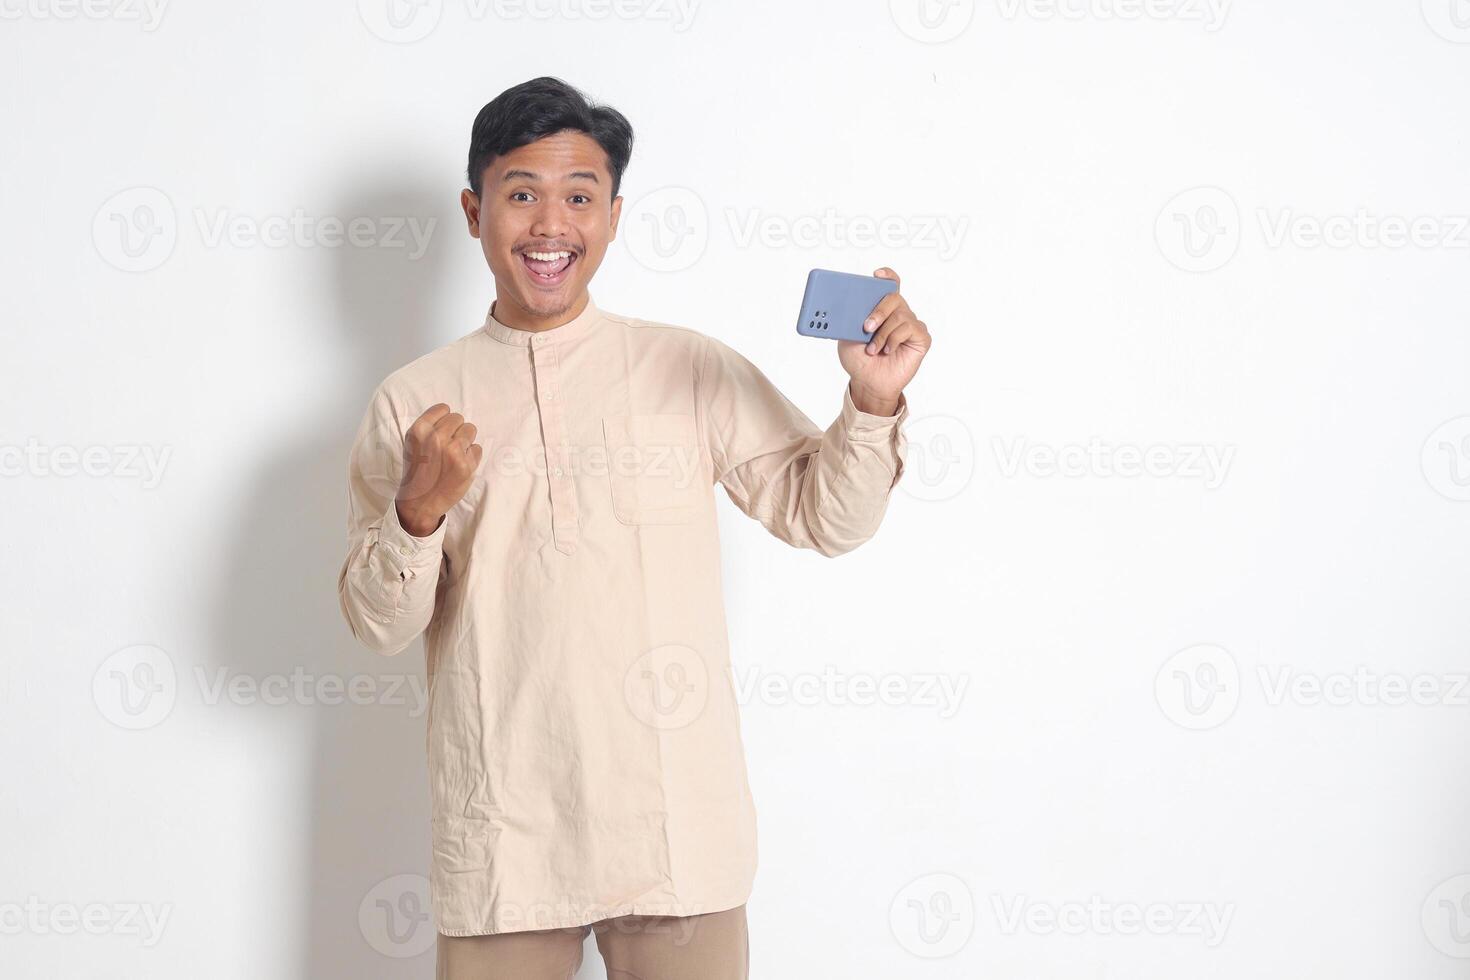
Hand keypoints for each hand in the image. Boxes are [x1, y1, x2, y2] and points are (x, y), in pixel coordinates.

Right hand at [395, 404, 482, 536]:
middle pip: (458, 418)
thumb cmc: (418, 471)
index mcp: (419, 430)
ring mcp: (452, 451)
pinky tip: (459, 466)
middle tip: (448, 446)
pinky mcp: (466, 465)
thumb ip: (429, 427)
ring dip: (466, 441)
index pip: (443, 408)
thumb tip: (450, 414)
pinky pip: (478, 448)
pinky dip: (472, 456)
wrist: (419, 502)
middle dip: (456, 430)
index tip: (442, 432)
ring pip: (471, 429)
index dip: (445, 420)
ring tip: (454, 455)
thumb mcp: (413, 443)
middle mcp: (435, 438)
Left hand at [837, 267, 931, 414]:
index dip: (887, 276)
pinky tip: (887, 350)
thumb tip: (847, 305)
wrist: (868, 383)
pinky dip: (894, 340)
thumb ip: (849, 319)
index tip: (877, 275)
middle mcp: (898, 313)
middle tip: (866, 326)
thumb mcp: (846, 336)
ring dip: (882, 334)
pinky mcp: (921, 337)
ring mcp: (911, 324)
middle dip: (879, 310)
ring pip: (899, 316)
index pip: (889, 284)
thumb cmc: (859, 359)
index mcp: (881, 309)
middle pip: (894, 297)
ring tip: (872, 349)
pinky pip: (909, 329)